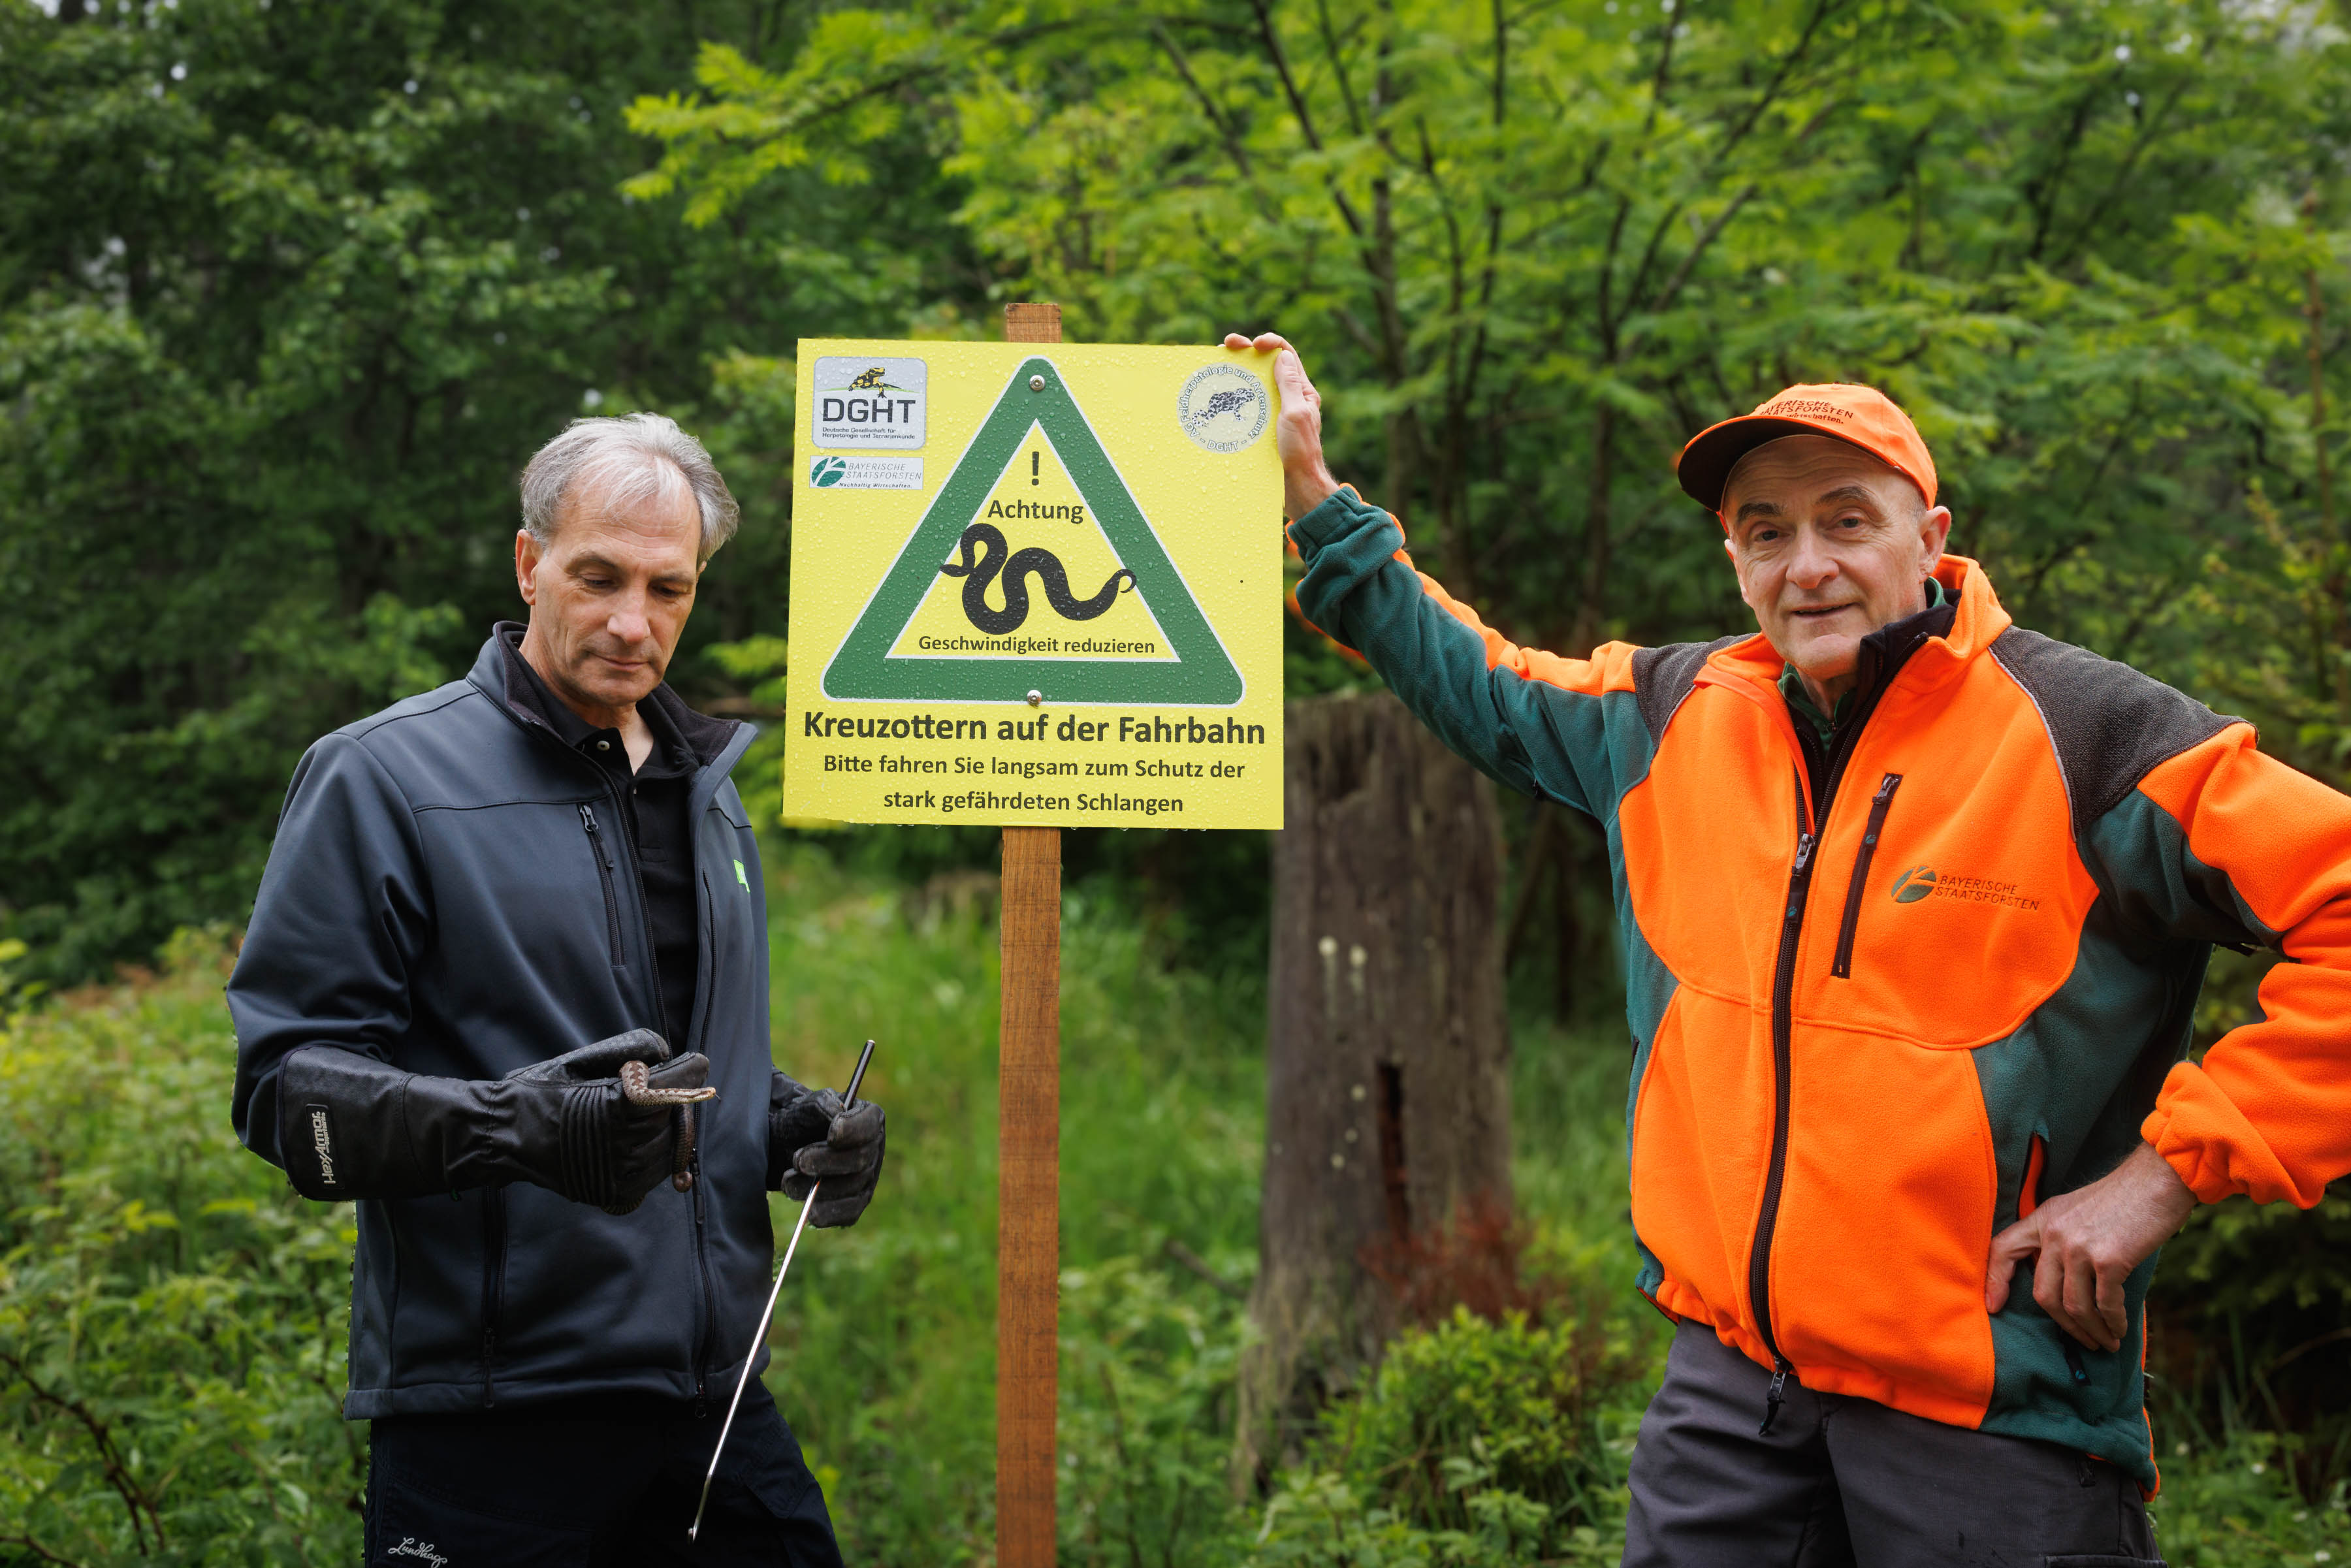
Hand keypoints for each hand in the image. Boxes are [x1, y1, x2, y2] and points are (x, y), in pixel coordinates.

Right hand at [273, 1030, 708, 1209]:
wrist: (501, 1137)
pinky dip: (644, 1162)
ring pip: (669, 1149)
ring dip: (657, 1132)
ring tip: (622, 1122)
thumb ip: (636, 1049)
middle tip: (644, 1092)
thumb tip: (684, 1060)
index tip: (693, 1063)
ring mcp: (624, 1176)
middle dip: (670, 1102)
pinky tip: (619, 1148)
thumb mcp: (585, 1058)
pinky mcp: (618, 1198)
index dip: (687, 1071)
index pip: (680, 1086)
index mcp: (621, 1104)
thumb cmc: (543, 1090)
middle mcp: (627, 1145)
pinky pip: (651, 1178)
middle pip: (679, 1118)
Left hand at [770, 1077, 886, 1227]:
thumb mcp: (809, 1106)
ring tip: (788, 1183)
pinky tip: (810, 1212)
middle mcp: (874, 1149)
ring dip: (819, 1188)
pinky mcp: (857, 1201)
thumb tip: (834, 1114)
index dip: (853, 1130)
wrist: (792, 1144)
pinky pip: (850, 1213)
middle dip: (826, 1162)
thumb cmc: (804, 1121)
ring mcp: (868, 1177)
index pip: (869, 1125)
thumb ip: (822, 1105)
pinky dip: (830, 1214)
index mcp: (869, 1118)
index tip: (831, 1134)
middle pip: (860, 1159)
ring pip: (852, 1187)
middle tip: (798, 1161)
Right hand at [1222, 331, 1339, 520]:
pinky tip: (1217, 394)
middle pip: (1266, 365)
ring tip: (1218, 365)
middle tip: (1226, 346)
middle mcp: (1288, 398)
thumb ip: (1290, 385)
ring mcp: (1273, 412)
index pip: (1286, 355)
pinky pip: (1245, 405)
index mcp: (1302, 391)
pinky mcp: (1261, 427)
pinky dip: (1231, 396)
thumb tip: (1282, 356)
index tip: (1253, 344)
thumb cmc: (1300, 452)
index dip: (1270, 343)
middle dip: (1246, 351)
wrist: (1297, 487)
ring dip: (1236, 372)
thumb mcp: (1296, 414)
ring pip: (1253, 384)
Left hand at [1984, 1141, 2195, 1351]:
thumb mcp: (2077, 1209)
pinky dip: (2112, 1322)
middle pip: (2044, 1294)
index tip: (1993, 1306)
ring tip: (2107, 1341)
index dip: (1995, 1280)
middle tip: (2085, 1340)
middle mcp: (2055, 1233)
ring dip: (2092, 1330)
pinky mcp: (2108, 1260)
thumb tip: (2065, 1280)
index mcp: (2043, 1219)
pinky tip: (2119, 1328)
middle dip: (2065, 1325)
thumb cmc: (2124, 1198)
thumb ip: (2062, 1237)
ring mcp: (2079, 1247)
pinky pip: (2104, 1305)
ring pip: (2074, 1306)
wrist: (2158, 1180)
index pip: (2004, 1249)